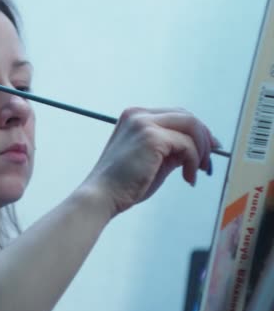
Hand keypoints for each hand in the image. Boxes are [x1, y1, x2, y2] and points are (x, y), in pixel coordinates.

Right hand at [81, 107, 217, 216]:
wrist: (102, 196)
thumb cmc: (122, 183)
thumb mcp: (151, 160)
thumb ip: (171, 149)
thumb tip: (198, 149)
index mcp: (134, 117)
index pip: (175, 115)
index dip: (196, 131)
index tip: (208, 149)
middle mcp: (138, 115)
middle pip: (186, 116)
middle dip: (204, 138)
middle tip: (208, 160)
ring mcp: (144, 123)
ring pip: (191, 126)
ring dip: (201, 149)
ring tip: (198, 171)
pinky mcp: (151, 137)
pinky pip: (187, 145)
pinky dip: (193, 161)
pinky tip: (188, 178)